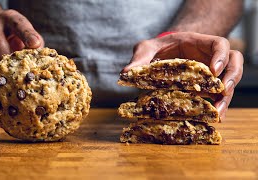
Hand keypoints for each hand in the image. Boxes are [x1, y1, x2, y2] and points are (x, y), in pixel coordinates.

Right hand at [0, 9, 43, 91]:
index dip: (27, 35)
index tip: (35, 44)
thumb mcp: (26, 33)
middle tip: (18, 76)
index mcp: (10, 19)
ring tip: (6, 89)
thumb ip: (35, 45)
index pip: (19, 25)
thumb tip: (42, 66)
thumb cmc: (15, 34)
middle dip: (7, 60)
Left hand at [122, 32, 243, 119]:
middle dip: (231, 78)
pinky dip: (216, 107)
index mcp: (199, 44)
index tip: (213, 71)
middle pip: (234, 63)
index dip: (221, 56)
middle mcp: (210, 59)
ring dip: (226, 98)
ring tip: (218, 113)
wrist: (163, 54)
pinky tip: (211, 118)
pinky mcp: (206, 88)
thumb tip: (125, 73)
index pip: (220, 44)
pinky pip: (217, 96)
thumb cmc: (158, 48)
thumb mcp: (147, 48)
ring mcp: (210, 74)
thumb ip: (139, 58)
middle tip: (222, 92)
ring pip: (229, 82)